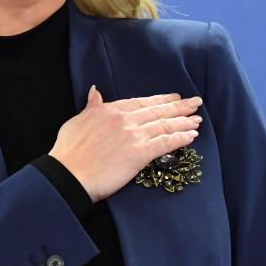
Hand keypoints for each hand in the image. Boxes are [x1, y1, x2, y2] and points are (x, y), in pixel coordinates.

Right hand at [49, 87, 202, 201]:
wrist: (68, 173)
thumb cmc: (68, 151)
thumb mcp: (77, 121)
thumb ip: (91, 107)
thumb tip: (95, 92)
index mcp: (111, 110)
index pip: (142, 102)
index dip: (161, 100)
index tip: (174, 97)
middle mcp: (125, 120)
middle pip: (158, 111)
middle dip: (179, 106)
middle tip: (195, 103)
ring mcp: (134, 136)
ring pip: (165, 125)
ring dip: (184, 122)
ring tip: (197, 119)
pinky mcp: (139, 154)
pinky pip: (165, 143)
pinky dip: (180, 138)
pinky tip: (192, 136)